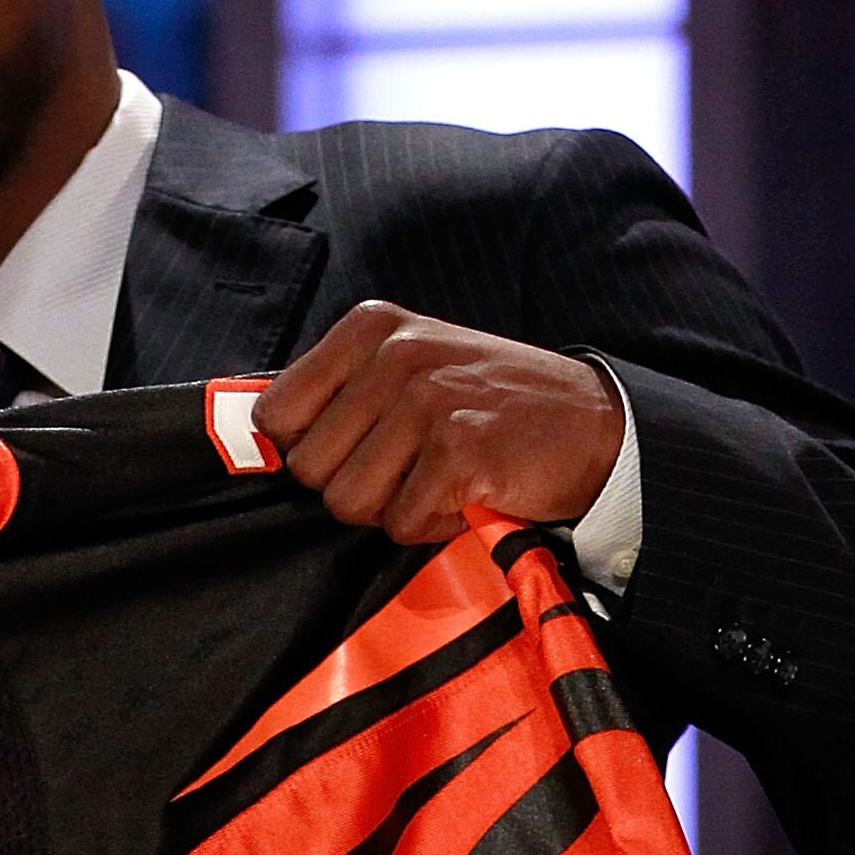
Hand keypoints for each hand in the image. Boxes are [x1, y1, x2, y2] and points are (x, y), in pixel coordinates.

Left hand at [253, 301, 621, 548]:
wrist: (594, 424)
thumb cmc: (491, 405)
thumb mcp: (411, 369)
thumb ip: (340, 393)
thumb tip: (260, 441)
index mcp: (371, 329)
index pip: (276, 415)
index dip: (307, 451)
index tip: (351, 453)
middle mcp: (393, 355)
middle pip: (310, 469)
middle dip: (356, 487)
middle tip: (410, 468)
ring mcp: (426, 399)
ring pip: (349, 503)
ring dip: (394, 510)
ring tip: (439, 478)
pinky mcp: (457, 448)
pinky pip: (401, 523)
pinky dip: (434, 525)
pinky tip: (467, 492)